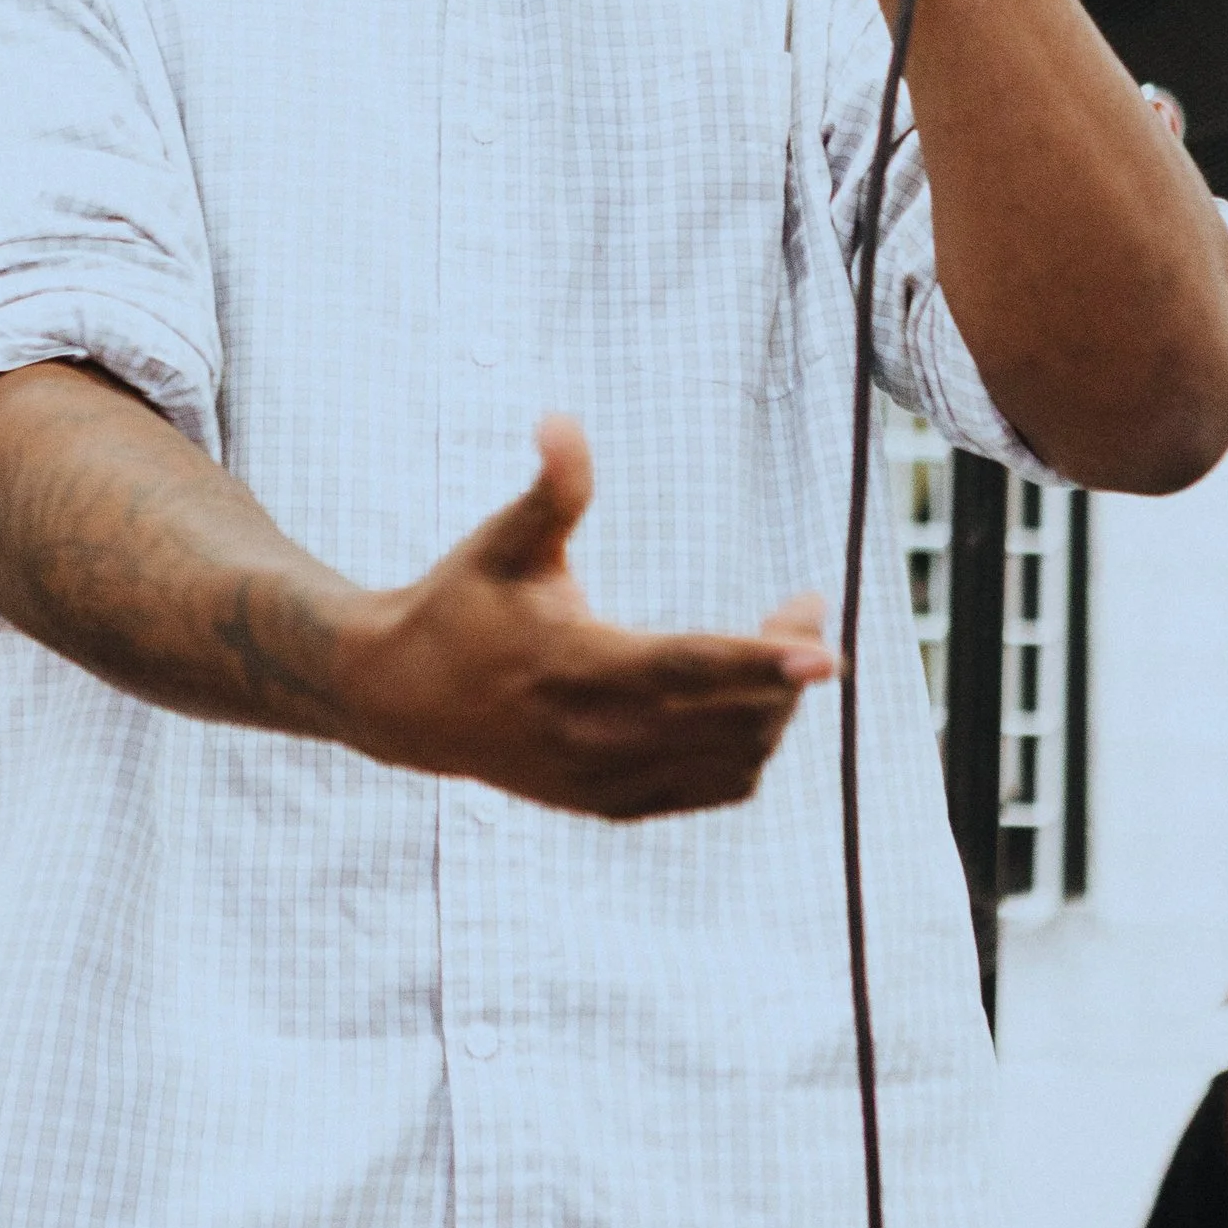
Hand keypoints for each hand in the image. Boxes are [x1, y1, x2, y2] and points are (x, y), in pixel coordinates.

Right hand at [339, 417, 835, 819]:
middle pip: (730, 719)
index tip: (825, 647)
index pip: (686, 669)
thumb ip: (550, 491)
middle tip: (800, 609)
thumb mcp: (503, 542)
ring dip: (773, 710)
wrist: (402, 700)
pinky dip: (746, 751)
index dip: (759, 661)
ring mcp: (605, 783)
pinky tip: (746, 703)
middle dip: (785, 667)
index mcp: (574, 667)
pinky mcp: (610, 806)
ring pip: (733, 762)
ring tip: (775, 654)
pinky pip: (712, 790)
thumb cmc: (461, 604)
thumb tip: (562, 420)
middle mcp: (594, 737)